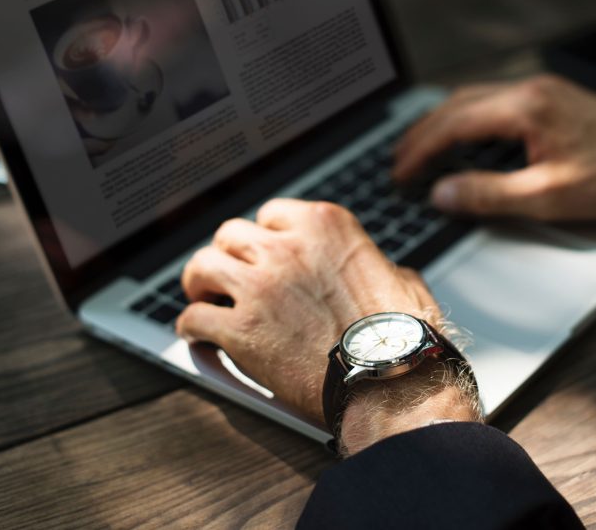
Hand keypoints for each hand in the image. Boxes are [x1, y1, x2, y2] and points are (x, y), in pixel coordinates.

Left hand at [175, 199, 473, 438]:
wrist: (391, 381)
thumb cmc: (403, 336)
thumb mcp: (401, 279)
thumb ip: (375, 265)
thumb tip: (377, 272)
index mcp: (325, 226)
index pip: (273, 214)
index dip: (265, 236)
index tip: (264, 253)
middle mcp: (286, 247)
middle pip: (230, 235)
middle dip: (228, 256)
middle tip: (229, 276)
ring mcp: (260, 287)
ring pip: (201, 266)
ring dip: (200, 284)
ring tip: (204, 298)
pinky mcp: (240, 330)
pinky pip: (194, 318)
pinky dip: (192, 328)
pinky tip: (198, 335)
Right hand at [393, 75, 595, 220]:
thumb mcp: (550, 196)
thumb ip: (490, 195)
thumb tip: (443, 193)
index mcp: (525, 108)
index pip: (453, 124)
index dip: (419, 149)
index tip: (399, 171)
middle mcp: (528, 89)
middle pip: (456, 104)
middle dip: (422, 132)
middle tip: (398, 161)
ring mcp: (540, 89)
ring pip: (473, 98)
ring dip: (442, 122)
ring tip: (421, 150)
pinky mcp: (550, 97)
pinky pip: (492, 101)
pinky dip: (466, 118)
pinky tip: (464, 137)